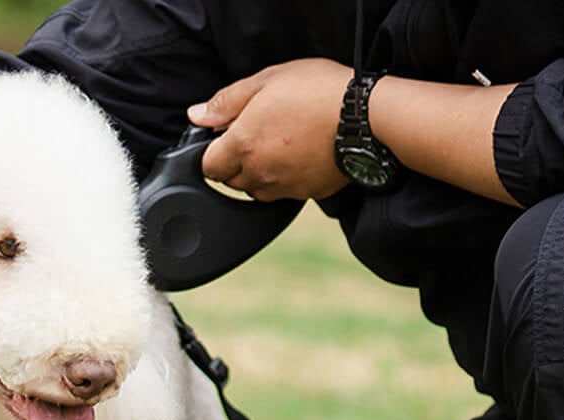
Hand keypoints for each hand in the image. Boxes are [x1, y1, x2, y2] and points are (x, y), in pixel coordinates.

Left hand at [187, 58, 353, 201]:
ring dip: (258, 174)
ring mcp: (283, 188)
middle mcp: (259, 174)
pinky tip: (298, 156)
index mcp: (243, 145)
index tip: (225, 138)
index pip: (207, 166)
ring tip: (279, 144)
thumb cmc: (319, 92)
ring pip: (255, 191)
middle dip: (235, 162)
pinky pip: (282, 194)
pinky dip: (283, 180)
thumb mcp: (267, 80)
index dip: (212, 151)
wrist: (366, 117)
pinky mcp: (304, 195)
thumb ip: (226, 102)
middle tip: (257, 134)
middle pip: (230, 181)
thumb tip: (197, 116)